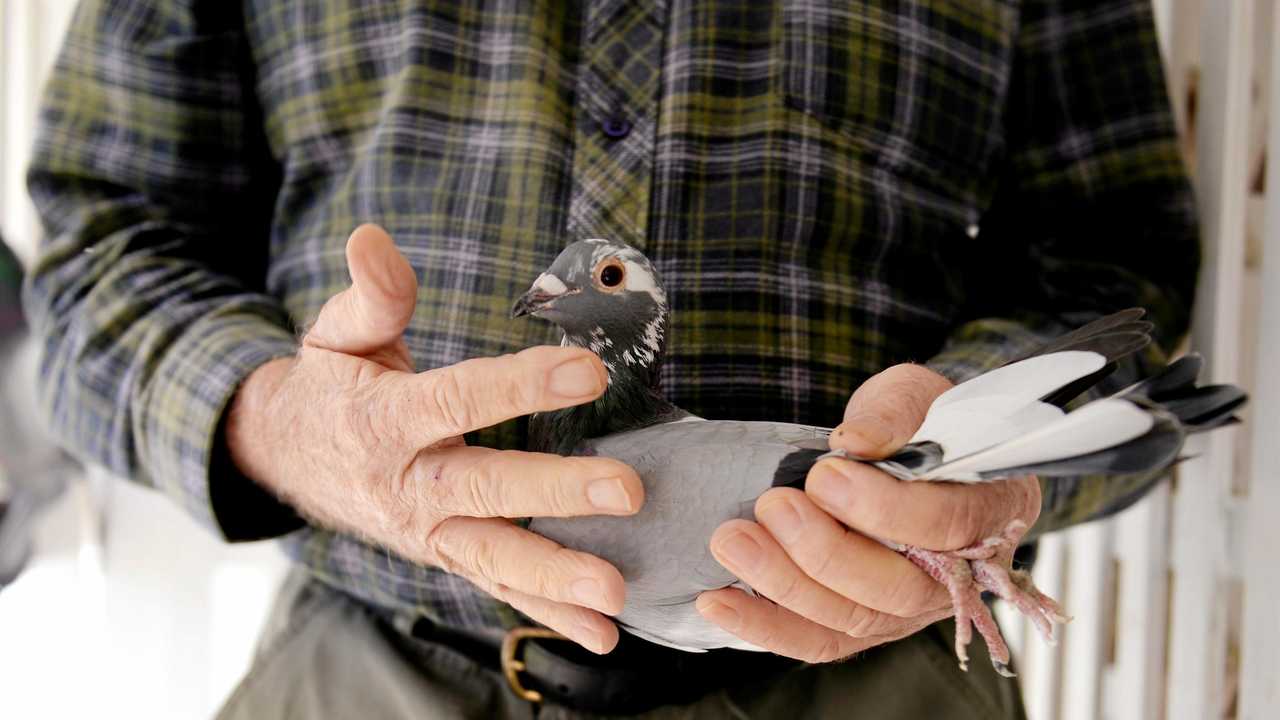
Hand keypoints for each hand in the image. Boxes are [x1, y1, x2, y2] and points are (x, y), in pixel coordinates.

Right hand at [226, 225, 643, 653]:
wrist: (287, 457)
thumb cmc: (331, 385)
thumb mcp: (339, 333)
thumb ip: (371, 294)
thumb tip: (371, 237)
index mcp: (383, 420)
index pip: (457, 400)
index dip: (520, 385)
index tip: (588, 370)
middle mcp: (407, 485)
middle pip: (483, 489)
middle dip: (554, 493)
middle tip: (624, 492)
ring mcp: (426, 531)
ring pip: (493, 556)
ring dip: (555, 577)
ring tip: (615, 594)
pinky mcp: (444, 555)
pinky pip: (496, 586)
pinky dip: (546, 613)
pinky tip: (602, 634)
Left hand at [696, 364, 1040, 662]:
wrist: (909, 450)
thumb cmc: (920, 423)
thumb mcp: (913, 395)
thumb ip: (892, 414)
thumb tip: (854, 442)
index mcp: (990, 510)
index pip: (945, 525)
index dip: (883, 508)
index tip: (824, 476)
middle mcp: (959, 576)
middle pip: (897, 589)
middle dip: (824, 552)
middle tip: (773, 505)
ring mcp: (910, 609)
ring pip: (852, 620)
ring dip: (784, 586)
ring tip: (732, 540)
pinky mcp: (864, 624)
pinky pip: (818, 640)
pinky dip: (765, 625)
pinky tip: (718, 600)